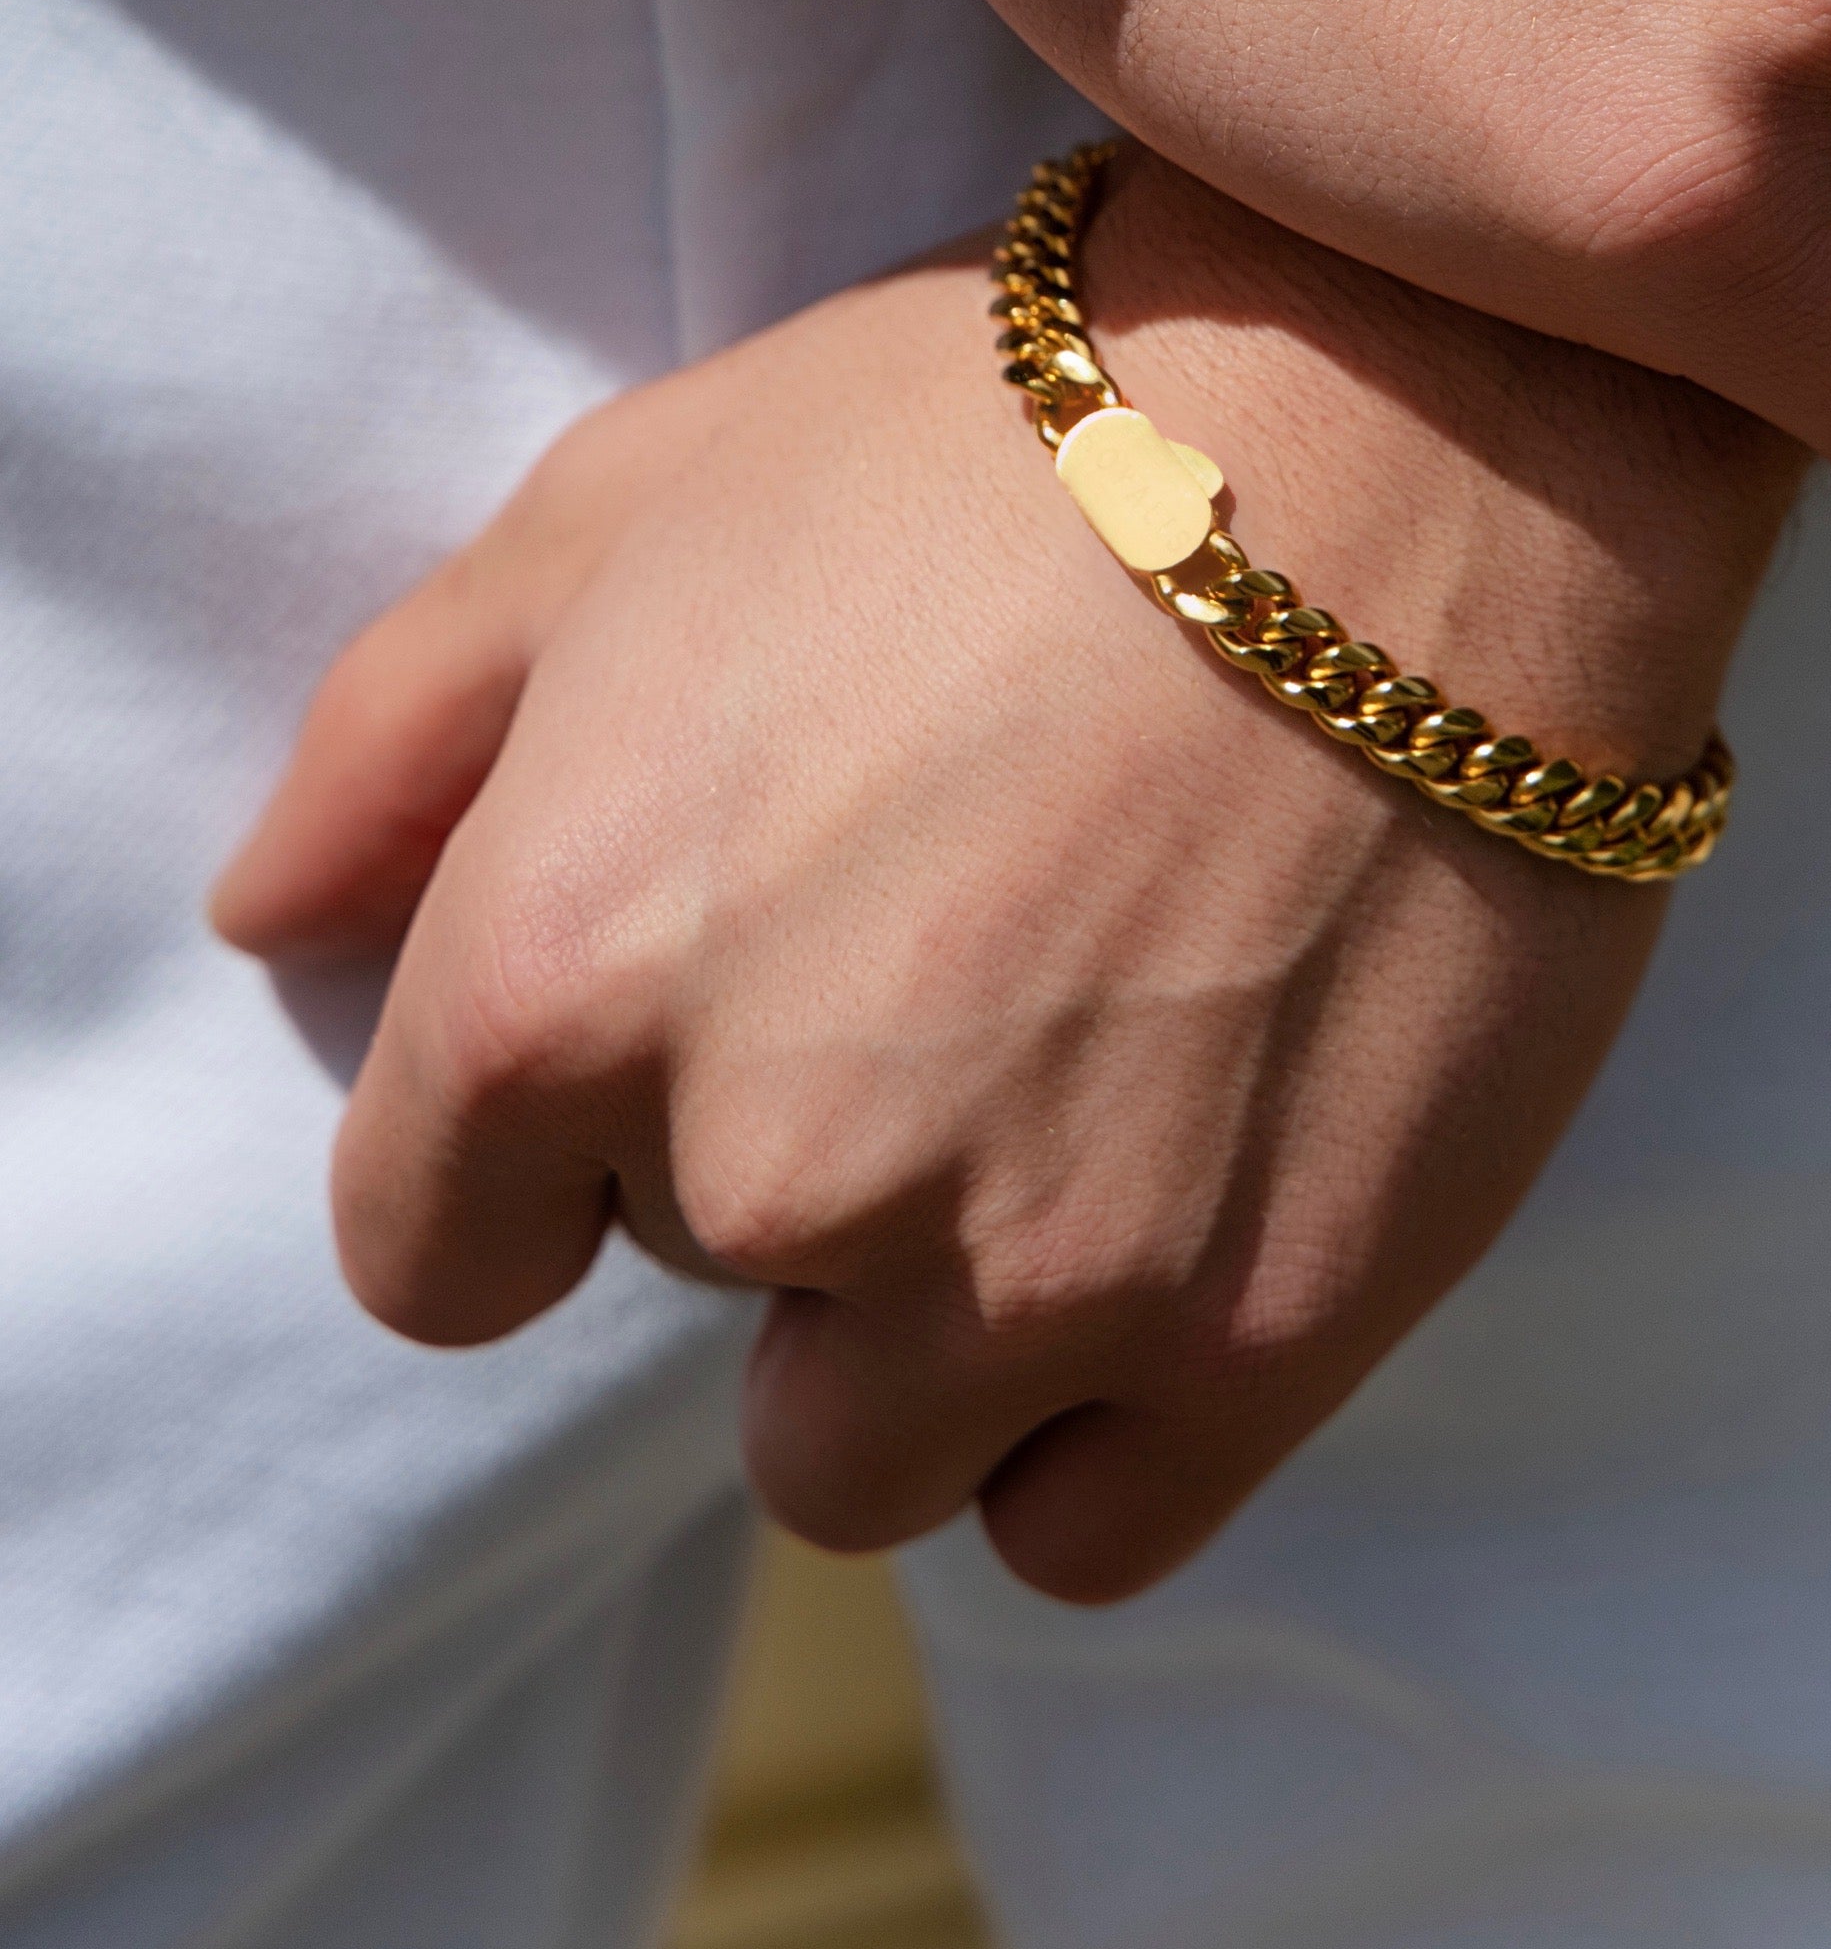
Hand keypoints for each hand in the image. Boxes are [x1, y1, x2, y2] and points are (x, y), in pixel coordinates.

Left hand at [211, 156, 1794, 1596]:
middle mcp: (767, 1161)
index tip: (672, 1020)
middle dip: (770, 1149)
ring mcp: (1026, 1270)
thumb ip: (396, 733)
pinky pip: (1082, 1527)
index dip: (533, 1137)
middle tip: (940, 939)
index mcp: (562, 969)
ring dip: (925, 1312)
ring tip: (1064, 1066)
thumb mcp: (634, 490)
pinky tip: (1164, 1196)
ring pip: (865, 1452)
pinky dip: (1095, 1413)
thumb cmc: (1011, 427)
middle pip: (682, 1298)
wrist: (1434, 422)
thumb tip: (277, 926)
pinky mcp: (1260, 1332)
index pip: (430, 1244)